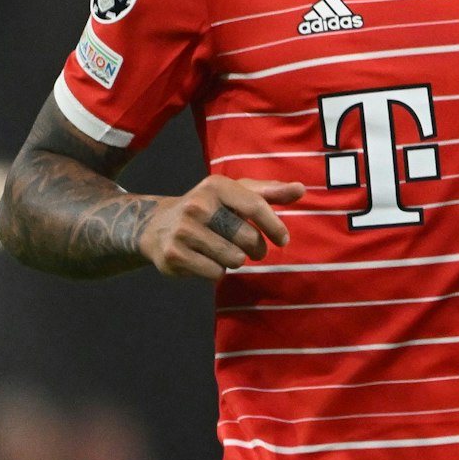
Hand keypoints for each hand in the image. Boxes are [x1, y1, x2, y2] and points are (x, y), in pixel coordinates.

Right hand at [137, 177, 303, 279]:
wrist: (156, 227)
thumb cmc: (210, 210)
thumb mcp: (235, 195)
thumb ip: (269, 193)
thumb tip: (301, 189)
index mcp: (216, 186)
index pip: (255, 206)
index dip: (274, 226)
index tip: (283, 240)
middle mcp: (197, 205)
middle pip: (247, 238)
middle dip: (256, 249)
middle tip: (250, 248)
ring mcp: (183, 231)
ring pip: (233, 259)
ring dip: (235, 260)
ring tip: (223, 251)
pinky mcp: (174, 255)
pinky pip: (215, 274)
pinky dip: (217, 272)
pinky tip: (205, 260)